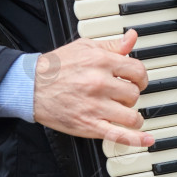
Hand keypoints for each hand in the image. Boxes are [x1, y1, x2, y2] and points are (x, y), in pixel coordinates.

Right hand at [33, 30, 153, 146]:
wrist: (30, 87)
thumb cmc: (56, 67)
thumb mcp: (84, 48)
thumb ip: (112, 45)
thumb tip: (132, 37)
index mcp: (101, 62)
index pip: (137, 70)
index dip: (140, 77)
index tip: (136, 81)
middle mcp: (100, 83)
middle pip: (134, 94)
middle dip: (130, 96)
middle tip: (121, 96)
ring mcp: (96, 106)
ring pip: (131, 115)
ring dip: (131, 116)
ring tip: (124, 113)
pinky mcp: (89, 125)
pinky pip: (119, 134)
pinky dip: (136, 139)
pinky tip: (147, 140)